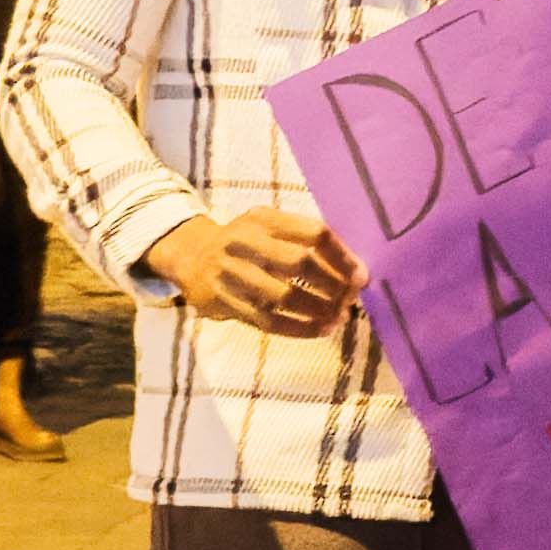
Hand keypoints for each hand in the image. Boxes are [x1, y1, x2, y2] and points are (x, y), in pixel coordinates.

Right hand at [151, 208, 367, 336]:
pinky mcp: (224, 302)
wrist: (190, 256)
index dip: (342, 256)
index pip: (312, 234)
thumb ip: (301, 240)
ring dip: (318, 310)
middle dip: (332, 284)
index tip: (361, 276)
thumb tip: (351, 269)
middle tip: (351, 298)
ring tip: (340, 317)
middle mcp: (244, 242)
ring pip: (283, 297)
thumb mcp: (266, 226)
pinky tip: (320, 330)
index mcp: (263, 219)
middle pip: (299, 263)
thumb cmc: (244, 242)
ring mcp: (231, 273)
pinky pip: (268, 321)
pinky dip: (299, 328)